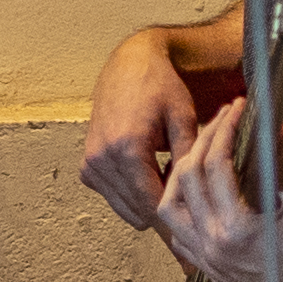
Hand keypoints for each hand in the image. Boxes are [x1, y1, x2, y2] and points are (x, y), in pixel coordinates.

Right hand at [78, 22, 224, 231]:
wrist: (129, 65)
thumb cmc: (161, 87)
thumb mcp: (184, 120)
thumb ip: (189, 163)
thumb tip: (195, 200)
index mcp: (126, 149)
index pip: (154, 206)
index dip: (178, 215)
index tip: (195, 216)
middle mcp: (102, 159)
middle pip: (139, 213)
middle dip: (165, 208)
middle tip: (185, 194)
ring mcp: (91, 164)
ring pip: (126, 210)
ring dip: (148, 202)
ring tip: (168, 178)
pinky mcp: (87, 167)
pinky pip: (114, 198)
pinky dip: (132, 194)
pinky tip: (149, 172)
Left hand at [146, 103, 282, 281]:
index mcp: (235, 230)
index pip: (214, 165)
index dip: (224, 130)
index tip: (237, 109)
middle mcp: (211, 246)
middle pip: (186, 179)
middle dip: (203, 141)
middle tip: (222, 120)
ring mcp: (206, 261)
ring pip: (170, 208)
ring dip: (182, 174)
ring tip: (203, 152)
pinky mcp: (209, 270)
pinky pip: (178, 233)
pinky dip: (182, 206)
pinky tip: (199, 192)